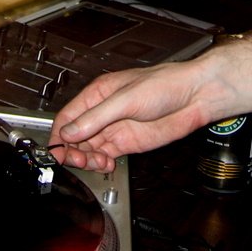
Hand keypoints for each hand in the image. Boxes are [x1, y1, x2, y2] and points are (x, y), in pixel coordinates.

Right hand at [48, 57, 226, 172]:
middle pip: (74, 136)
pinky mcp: (127, 143)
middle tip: (77, 160)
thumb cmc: (165, 85)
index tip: (57, 151)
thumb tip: (70, 132)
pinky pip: (104, 156)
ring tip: (93, 163)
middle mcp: (103, 112)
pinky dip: (100, 164)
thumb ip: (96, 117)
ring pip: (88, 149)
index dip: (59, 135)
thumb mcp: (126, 99)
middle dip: (72, 151)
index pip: (67, 117)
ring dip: (86, 159)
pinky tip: (104, 165)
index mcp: (98, 95)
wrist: (194, 96)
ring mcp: (114, 128)